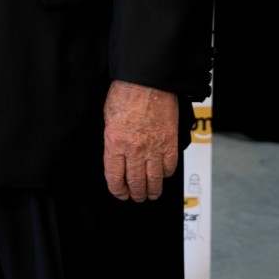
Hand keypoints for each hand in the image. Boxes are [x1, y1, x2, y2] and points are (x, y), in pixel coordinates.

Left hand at [102, 80, 178, 201]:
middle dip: (136, 194)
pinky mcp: (170, 143)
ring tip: (151, 194)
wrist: (148, 81)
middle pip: (136, 182)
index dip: (117, 190)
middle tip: (136, 197)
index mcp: (115, 143)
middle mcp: (135, 149)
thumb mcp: (108, 118)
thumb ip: (113, 141)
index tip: (120, 193)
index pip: (115, 177)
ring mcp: (154, 148)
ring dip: (153, 190)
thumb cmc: (125, 93)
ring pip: (154, 180)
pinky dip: (166, 175)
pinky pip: (170, 167)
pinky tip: (163, 176)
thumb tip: (116, 157)